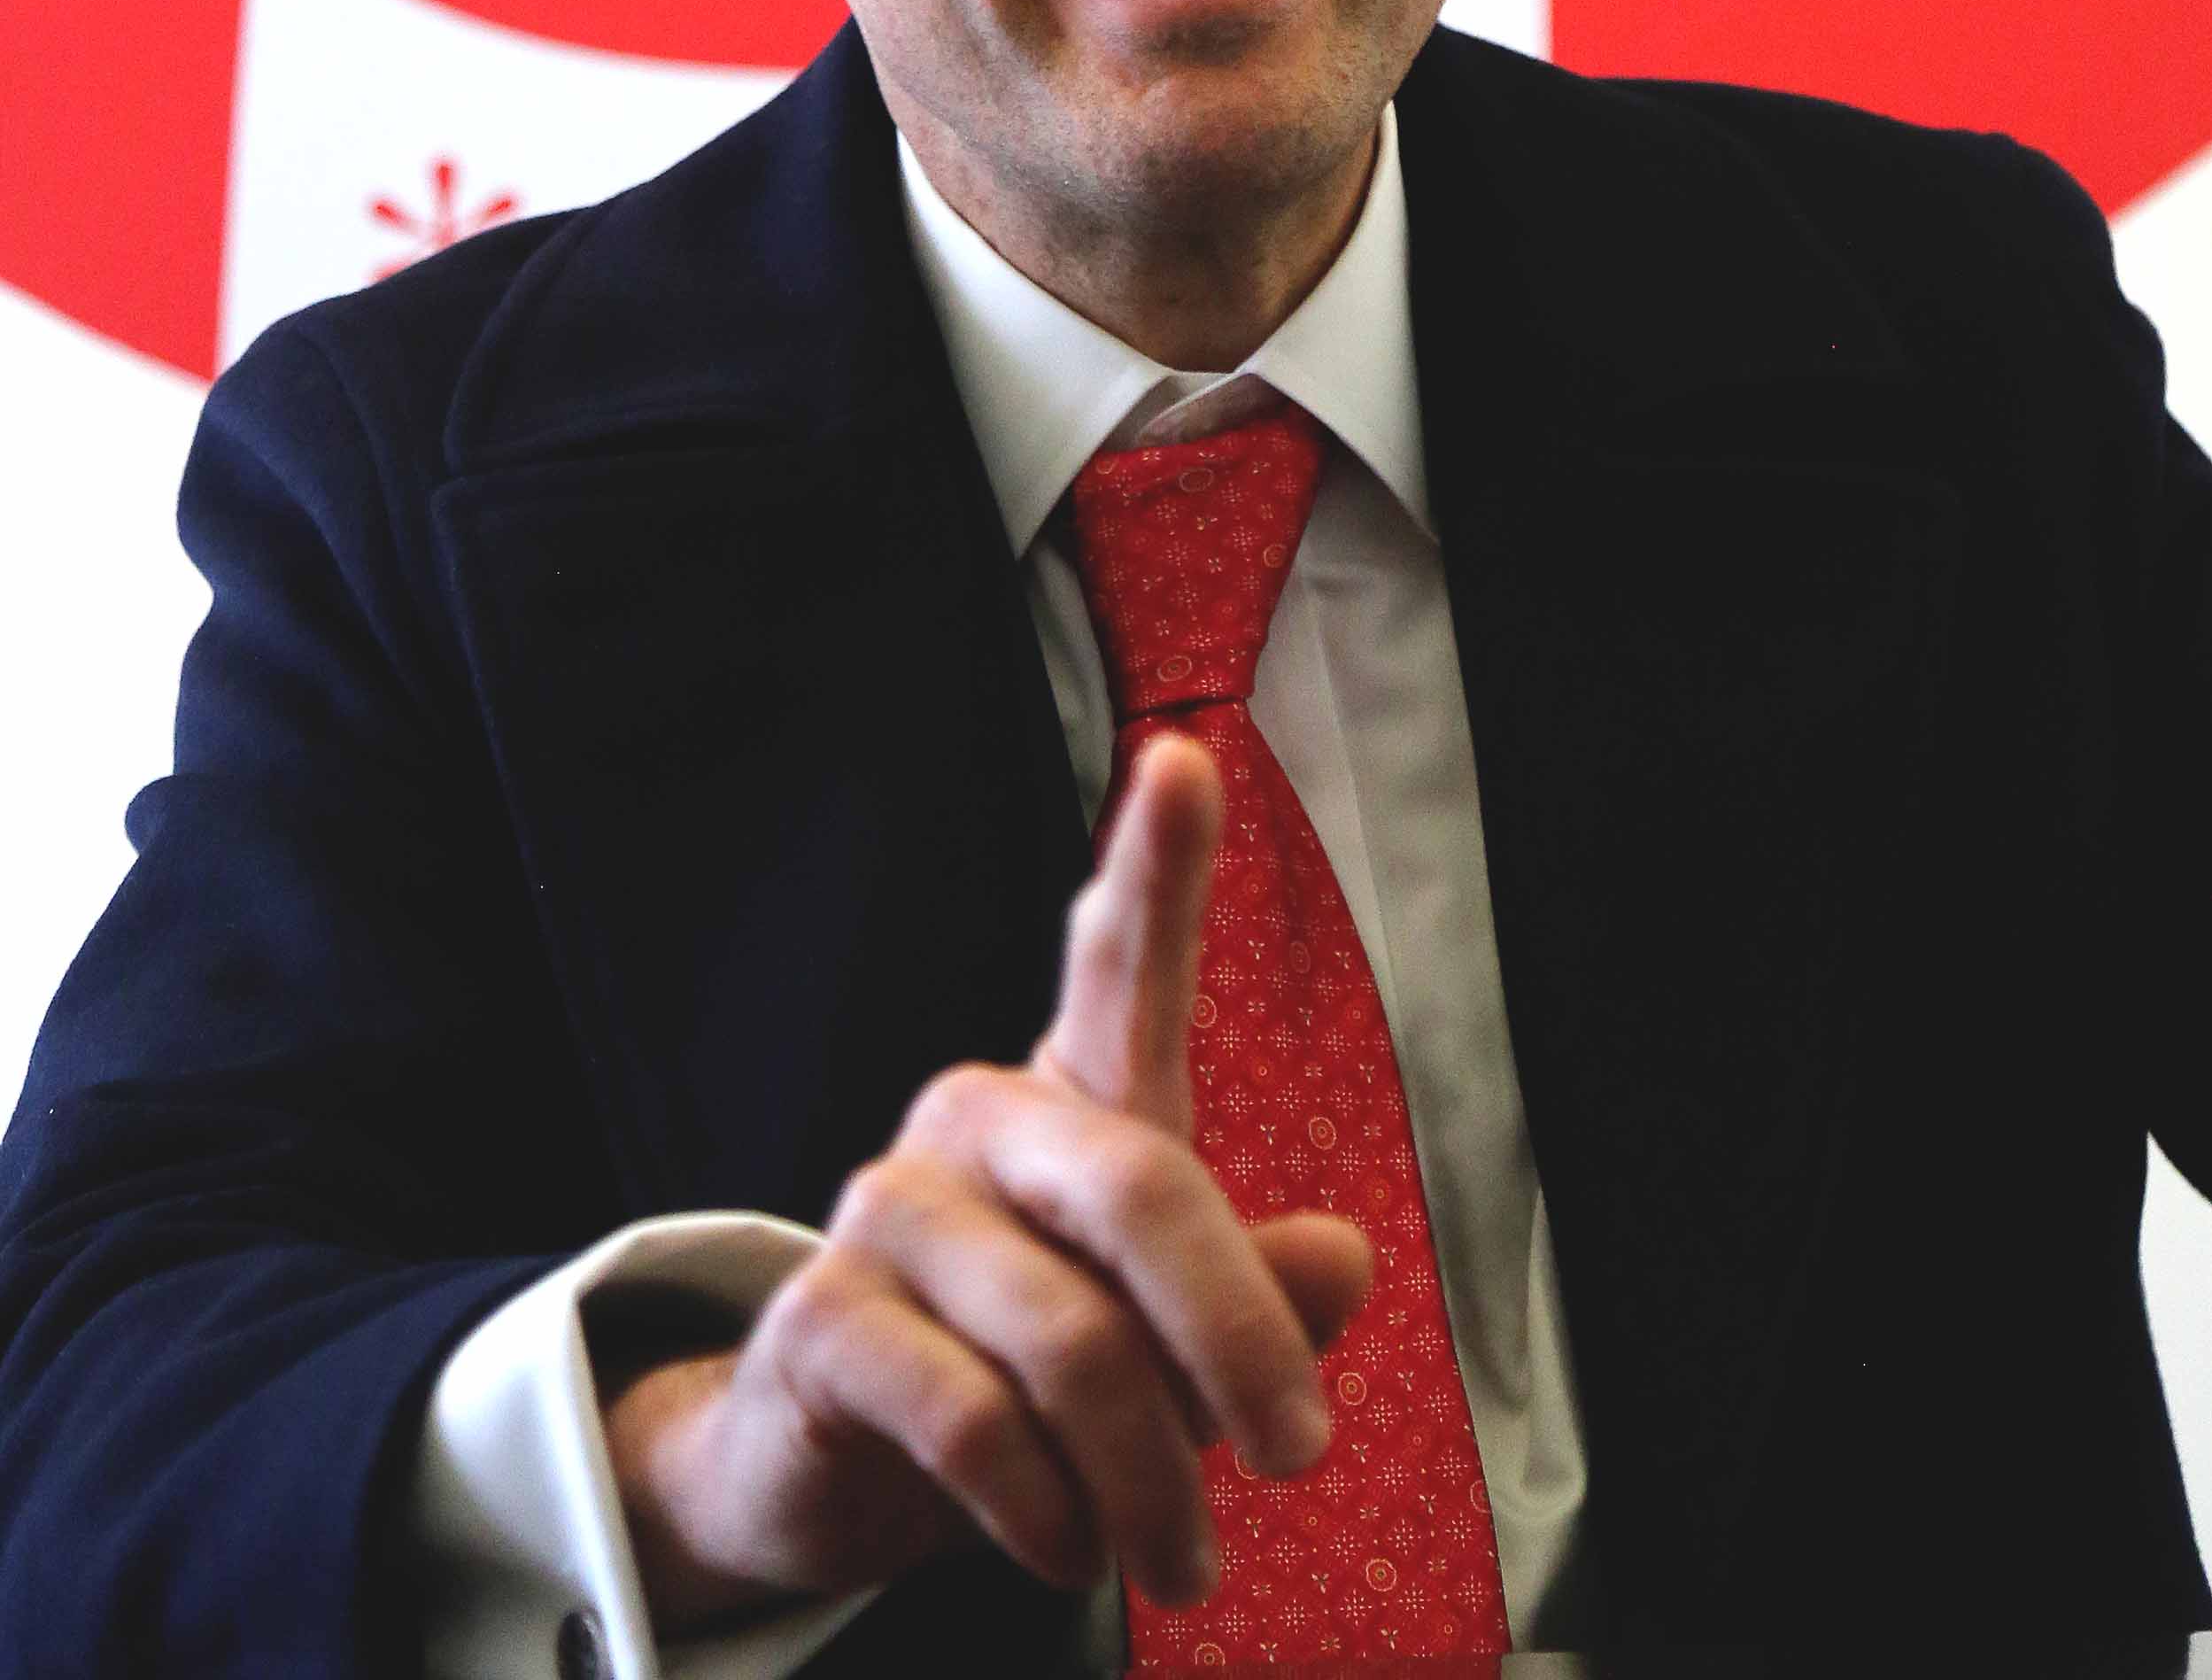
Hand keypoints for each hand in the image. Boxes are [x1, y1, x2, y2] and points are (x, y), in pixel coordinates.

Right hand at [599, 735, 1373, 1631]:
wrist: (834, 1472)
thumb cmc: (1032, 1377)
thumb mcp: (1164, 1341)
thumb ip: (1254, 1294)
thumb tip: (1346, 1264)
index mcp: (1072, 1102)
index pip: (1119, 964)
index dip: (1157, 863)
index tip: (1186, 759)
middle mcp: (976, 1120)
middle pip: (1141, 1186)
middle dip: (1238, 1335)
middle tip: (1299, 1456)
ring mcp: (887, 1207)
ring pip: (1069, 1339)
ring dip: (1148, 1476)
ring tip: (1179, 1562)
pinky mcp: (821, 1315)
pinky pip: (971, 1420)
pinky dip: (1042, 1511)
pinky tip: (1062, 1551)